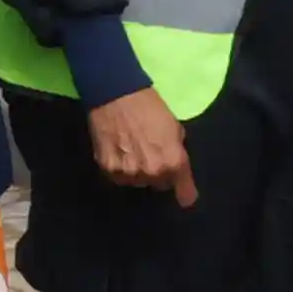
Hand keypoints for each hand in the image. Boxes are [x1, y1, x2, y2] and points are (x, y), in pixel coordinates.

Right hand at [86, 87, 196, 207]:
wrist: (116, 94)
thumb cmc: (150, 107)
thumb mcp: (175, 128)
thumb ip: (177, 152)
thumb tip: (176, 168)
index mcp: (173, 162)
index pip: (184, 192)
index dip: (185, 193)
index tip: (185, 197)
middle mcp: (152, 172)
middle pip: (159, 185)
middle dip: (158, 174)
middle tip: (149, 154)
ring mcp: (129, 173)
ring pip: (137, 182)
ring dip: (137, 172)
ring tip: (131, 150)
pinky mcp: (108, 169)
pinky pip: (118, 177)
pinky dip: (119, 168)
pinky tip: (118, 151)